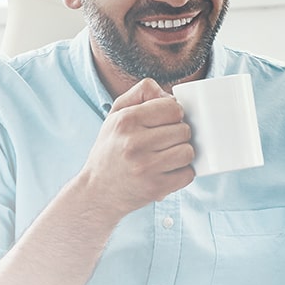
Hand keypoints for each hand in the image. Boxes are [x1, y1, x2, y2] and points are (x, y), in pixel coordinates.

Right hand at [76, 77, 194, 219]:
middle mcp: (134, 143)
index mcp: (126, 120)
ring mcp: (145, 167)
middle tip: (163, 142)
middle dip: (178, 135)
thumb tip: (171, 95)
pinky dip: (181, 173)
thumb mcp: (116, 114)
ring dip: (182, 154)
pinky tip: (166, 172)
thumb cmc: (110, 149)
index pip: (173, 108)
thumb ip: (141, 93)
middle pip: (184, 130)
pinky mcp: (155, 188)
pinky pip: (187, 174)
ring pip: (188, 152)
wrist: (97, 190)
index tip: (164, 123)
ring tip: (166, 156)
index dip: (173, 115)